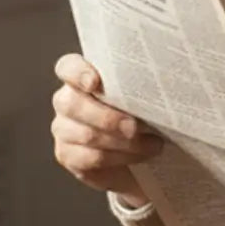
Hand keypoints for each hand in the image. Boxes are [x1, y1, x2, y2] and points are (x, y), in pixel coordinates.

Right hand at [51, 54, 162, 207]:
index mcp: (82, 78)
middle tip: (134, 127)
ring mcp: (64, 129)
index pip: (67, 67)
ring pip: (86, 135)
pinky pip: (91, 158)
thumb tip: (160, 82)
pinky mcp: (68, 156)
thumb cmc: (142, 118)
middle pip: (72, 104)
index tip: (94, 82)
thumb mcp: (143, 99)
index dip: (77, 73)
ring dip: (125, 142)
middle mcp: (67, 101)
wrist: (139, 157)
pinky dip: (121, 158)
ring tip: (152, 144)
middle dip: (107, 117)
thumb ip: (140, 88)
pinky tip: (140, 156)